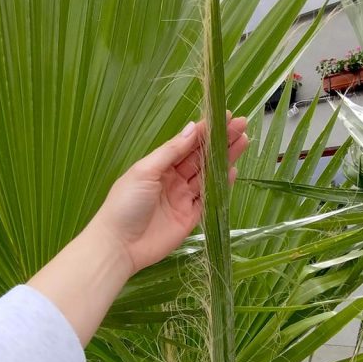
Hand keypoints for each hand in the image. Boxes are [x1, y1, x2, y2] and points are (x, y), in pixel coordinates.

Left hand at [93, 114, 248, 274]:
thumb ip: (170, 151)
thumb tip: (191, 129)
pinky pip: (210, 199)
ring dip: (225, 158)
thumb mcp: (145, 171)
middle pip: (201, 157)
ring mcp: (183, 199)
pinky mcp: (190, 218)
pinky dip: (222, 185)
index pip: (186, 144)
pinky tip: (233, 170)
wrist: (119, 245)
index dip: (205, 130)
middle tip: (241, 125)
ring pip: (209, 175)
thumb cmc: (125, 204)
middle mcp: (173, 180)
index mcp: (159, 166)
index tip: (223, 116)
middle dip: (220, 141)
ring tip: (243, 140)